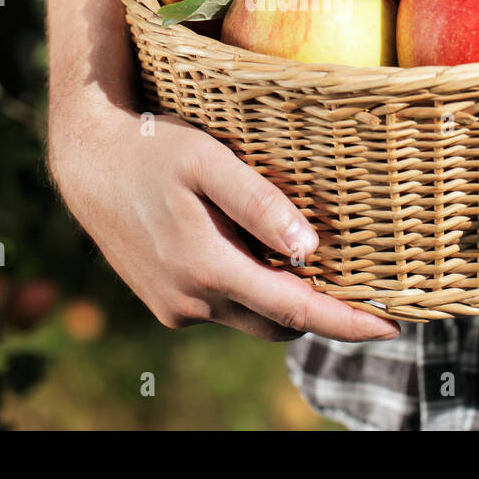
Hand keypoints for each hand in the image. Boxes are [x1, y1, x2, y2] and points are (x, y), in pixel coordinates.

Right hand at [49, 104, 400, 342]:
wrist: (86, 164)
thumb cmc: (151, 150)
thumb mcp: (208, 160)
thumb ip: (258, 202)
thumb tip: (310, 246)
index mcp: (207, 270)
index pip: (295, 310)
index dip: (347, 323)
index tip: (392, 328)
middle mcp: (191, 302)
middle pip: (278, 321)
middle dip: (320, 311)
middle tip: (360, 284)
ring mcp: (175, 308)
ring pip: (250, 315)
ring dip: (280, 297)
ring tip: (302, 255)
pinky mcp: (164, 304)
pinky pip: (223, 306)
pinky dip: (248, 287)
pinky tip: (248, 246)